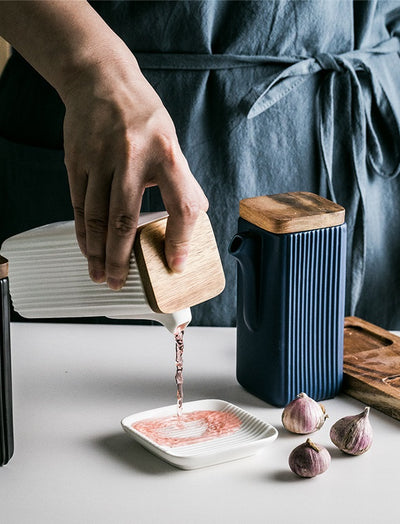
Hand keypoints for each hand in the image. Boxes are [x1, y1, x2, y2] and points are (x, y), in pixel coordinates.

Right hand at [62, 51, 207, 289]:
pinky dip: (82, 232)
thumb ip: (181, 181)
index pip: (181, 206)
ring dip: (98, 252)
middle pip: (125, 221)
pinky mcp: (77, 160)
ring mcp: (100, 160)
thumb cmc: (143, 117)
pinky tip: (87, 248)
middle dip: (122, 259)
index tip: (176, 264)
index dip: (181, 241)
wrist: (102, 81)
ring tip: (101, 275)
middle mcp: (133, 158)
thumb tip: (192, 217)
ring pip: (96, 218)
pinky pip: (78, 205)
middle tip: (120, 283)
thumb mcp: (172, 144)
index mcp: (167, 155)